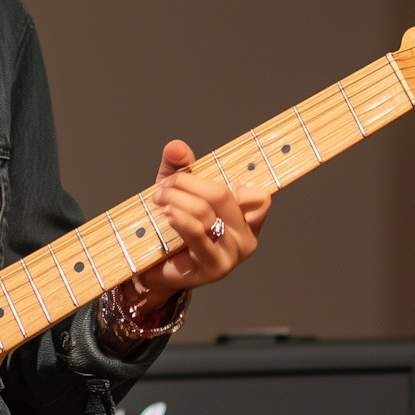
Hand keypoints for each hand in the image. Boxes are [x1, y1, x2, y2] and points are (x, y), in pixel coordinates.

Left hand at [143, 139, 269, 307]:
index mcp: (248, 219)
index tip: (185, 178)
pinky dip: (181, 220)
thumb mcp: (178, 192)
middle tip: (164, 185)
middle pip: (224, 196)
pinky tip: (168, 214)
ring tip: (159, 198)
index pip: (259, 195)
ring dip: (177, 199)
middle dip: (189, 183)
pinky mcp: (214, 266)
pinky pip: (199, 234)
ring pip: (207, 212)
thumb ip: (180, 167)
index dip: (223, 179)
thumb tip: (176, 147)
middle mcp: (247, 237)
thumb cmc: (173, 229)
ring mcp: (233, 254)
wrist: (156, 268)